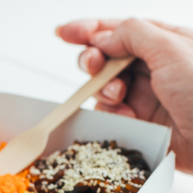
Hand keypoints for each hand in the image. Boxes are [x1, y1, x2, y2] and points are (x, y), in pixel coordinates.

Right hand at [57, 18, 192, 173]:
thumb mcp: (171, 48)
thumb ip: (132, 35)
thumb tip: (102, 37)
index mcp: (164, 41)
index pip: (121, 29)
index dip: (89, 29)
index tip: (64, 33)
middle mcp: (152, 66)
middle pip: (106, 57)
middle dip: (93, 59)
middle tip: (93, 65)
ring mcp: (143, 94)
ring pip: (103, 86)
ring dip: (103, 88)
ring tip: (118, 94)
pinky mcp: (138, 120)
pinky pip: (110, 112)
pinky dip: (112, 112)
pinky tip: (127, 115)